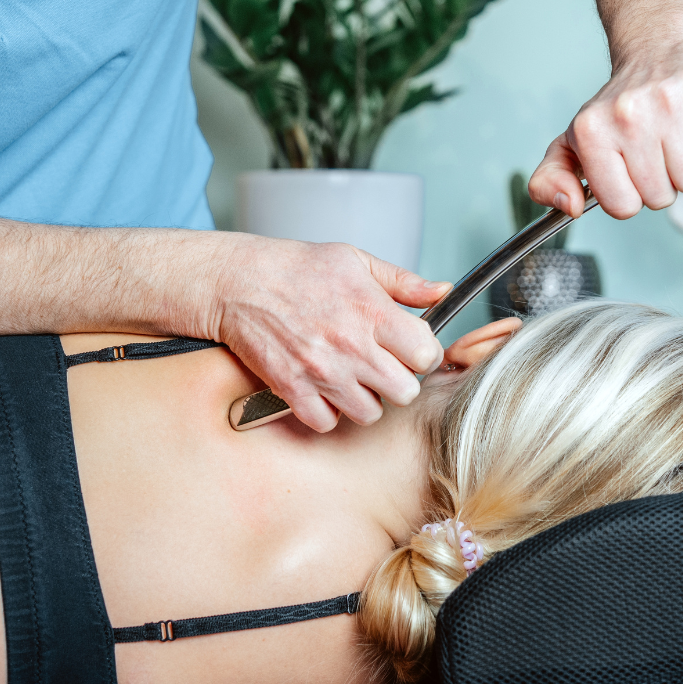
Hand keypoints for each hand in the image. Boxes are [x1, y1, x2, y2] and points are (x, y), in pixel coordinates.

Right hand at [211, 237, 448, 431]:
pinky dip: (328, 411)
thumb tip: (442, 292)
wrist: (240, 282)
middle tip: (383, 366)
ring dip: (365, 399)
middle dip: (400, 381)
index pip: (427, 355)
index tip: (411, 349)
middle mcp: (350, 346)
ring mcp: (321, 372)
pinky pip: (327, 423)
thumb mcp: (356, 261)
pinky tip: (325, 388)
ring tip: (353, 376)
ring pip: (369, 413)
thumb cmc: (298, 269)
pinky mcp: (293, 389)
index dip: (424, 353)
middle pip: (405, 392)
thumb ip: (404, 281)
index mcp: (372, 311)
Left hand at [528, 43, 682, 219]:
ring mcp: (666, 101)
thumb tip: (571, 206)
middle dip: (661, 182)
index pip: (622, 207)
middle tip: (654, 150)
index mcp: (590, 132)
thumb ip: (551, 179)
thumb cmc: (617, 105)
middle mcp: (626, 115)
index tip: (628, 171)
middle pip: (660, 197)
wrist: (655, 46)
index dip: (630, 196)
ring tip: (675, 138)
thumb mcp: (571, 142)